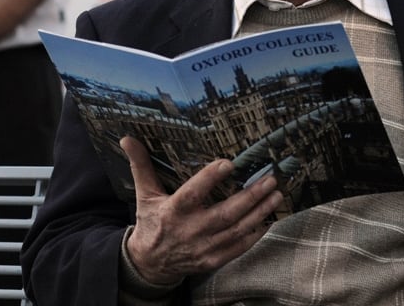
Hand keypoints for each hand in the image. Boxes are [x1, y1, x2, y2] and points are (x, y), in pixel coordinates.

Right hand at [120, 136, 282, 284]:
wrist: (149, 264)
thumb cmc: (152, 223)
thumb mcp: (144, 194)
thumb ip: (141, 166)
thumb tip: (127, 139)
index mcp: (174, 211)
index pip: (193, 193)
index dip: (210, 178)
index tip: (229, 163)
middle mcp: (190, 230)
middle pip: (225, 214)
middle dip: (250, 196)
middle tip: (270, 179)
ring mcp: (203, 248)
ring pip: (237, 230)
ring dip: (259, 212)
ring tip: (276, 194)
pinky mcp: (212, 260)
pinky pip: (238, 248)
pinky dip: (255, 235)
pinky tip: (268, 219)